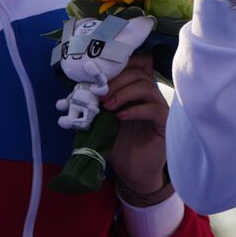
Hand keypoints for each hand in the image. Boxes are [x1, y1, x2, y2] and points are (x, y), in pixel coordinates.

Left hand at [104, 52, 167, 195]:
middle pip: (138, 72)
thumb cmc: (119, 145)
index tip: (99, 77)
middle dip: (116, 81)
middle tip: (100, 95)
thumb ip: (95, 107)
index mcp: (135, 91)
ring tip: (108, 107)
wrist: (133, 172)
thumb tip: (71, 97)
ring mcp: (159, 107)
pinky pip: (154, 109)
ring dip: (124, 93)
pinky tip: (121, 117)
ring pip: (146, 87)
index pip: (135, 65)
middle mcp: (149, 95)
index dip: (120, 64)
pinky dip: (135, 110)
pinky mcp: (164, 123)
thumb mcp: (102, 122)